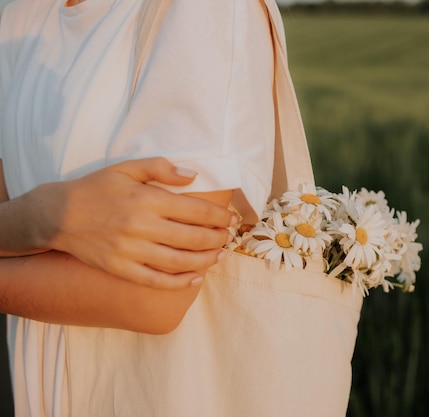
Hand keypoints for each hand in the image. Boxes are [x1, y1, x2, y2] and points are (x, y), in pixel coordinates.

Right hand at [24, 157, 233, 288]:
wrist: (56, 215)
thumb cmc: (96, 189)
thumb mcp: (126, 168)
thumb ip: (161, 167)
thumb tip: (193, 175)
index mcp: (146, 200)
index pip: (195, 210)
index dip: (218, 216)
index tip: (230, 218)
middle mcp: (141, 226)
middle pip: (193, 237)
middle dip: (217, 238)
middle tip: (228, 237)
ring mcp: (131, 251)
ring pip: (179, 261)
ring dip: (205, 260)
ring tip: (219, 256)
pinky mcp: (121, 269)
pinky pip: (156, 281)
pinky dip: (179, 282)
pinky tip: (196, 278)